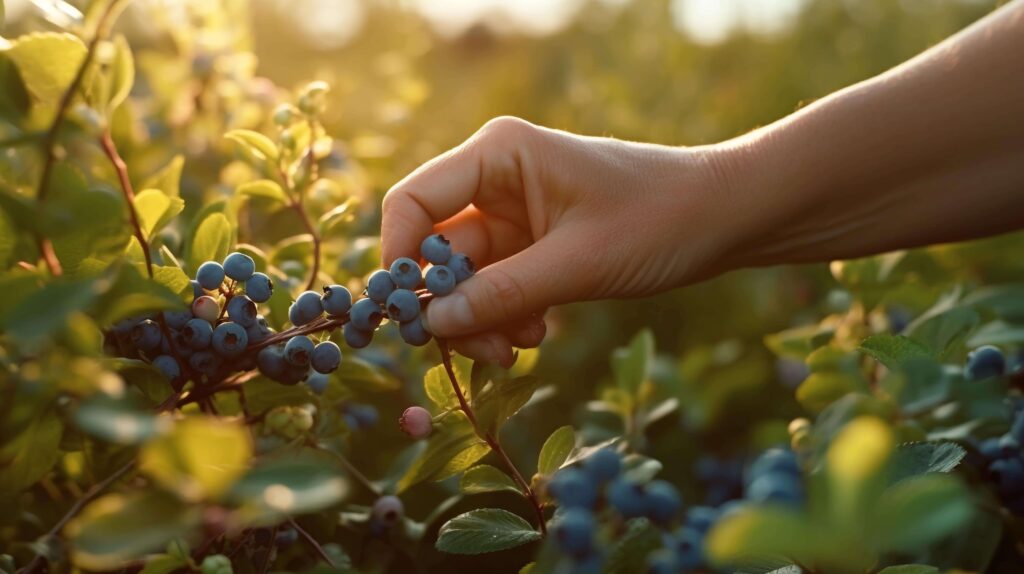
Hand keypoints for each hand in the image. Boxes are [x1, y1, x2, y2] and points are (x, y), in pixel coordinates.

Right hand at [381, 117, 738, 365]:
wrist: (724, 217)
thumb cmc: (658, 219)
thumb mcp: (578, 263)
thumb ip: (501, 293)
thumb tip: (432, 325)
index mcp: (499, 154)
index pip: (414, 203)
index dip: (399, 258)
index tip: (408, 315)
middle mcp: (496, 179)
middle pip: (437, 251)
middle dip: (455, 306)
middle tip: (482, 350)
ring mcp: (515, 213)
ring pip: (468, 278)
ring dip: (485, 319)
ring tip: (522, 345)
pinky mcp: (534, 242)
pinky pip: (498, 286)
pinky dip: (509, 314)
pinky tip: (541, 331)